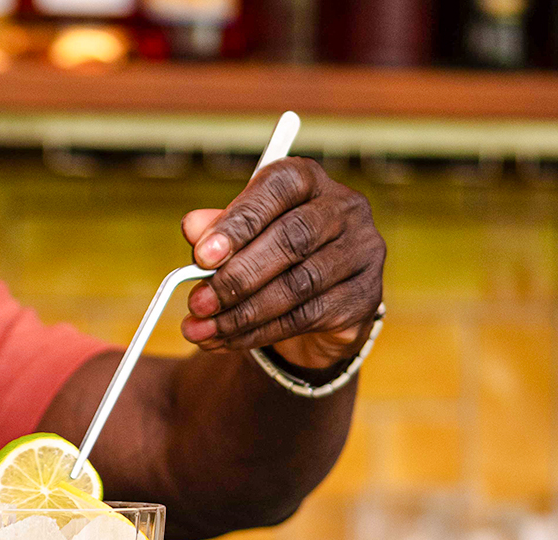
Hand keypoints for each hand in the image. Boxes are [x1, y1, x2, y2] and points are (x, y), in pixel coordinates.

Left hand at [180, 157, 384, 369]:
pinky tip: (227, 341)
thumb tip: (192, 227)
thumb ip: (215, 232)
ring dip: (242, 313)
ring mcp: (363, 251)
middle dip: (237, 276)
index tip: (202, 255)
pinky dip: (259, 333)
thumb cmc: (271, 258)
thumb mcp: (239, 239)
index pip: (279, 187)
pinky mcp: (364, 295)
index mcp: (309, 181)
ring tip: (203, 330)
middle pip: (292, 238)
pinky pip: (306, 317)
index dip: (239, 221)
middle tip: (197, 302)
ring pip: (298, 285)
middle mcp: (344, 208)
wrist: (317, 304)